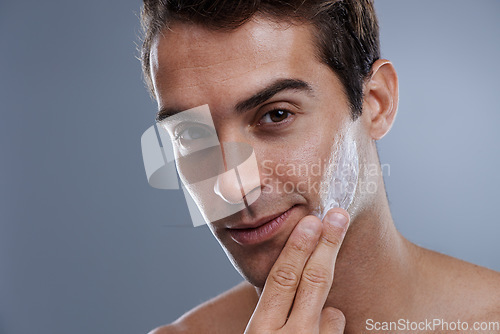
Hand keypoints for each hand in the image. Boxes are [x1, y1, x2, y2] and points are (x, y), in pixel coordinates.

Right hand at [244, 209, 349, 333]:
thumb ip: (269, 313)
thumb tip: (285, 279)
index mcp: (260, 329)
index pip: (282, 278)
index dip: (298, 247)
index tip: (312, 221)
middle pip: (314, 280)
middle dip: (328, 244)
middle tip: (339, 216)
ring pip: (332, 310)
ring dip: (325, 308)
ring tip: (310, 320)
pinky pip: (338, 329)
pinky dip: (329, 328)